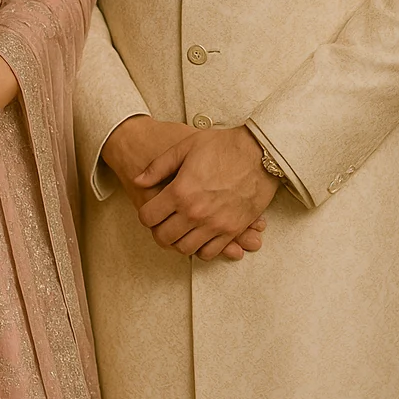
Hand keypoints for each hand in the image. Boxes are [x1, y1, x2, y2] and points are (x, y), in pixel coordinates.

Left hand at [135, 125, 277, 259]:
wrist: (259, 153)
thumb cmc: (222, 146)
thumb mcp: (185, 147)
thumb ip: (158, 166)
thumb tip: (138, 181)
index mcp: (180, 191)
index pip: (148, 217)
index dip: (145, 214)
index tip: (151, 209)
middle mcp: (195, 213)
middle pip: (164, 237)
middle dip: (159, 230)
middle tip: (163, 222)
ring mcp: (214, 225)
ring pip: (184, 249)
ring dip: (178, 241)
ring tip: (180, 229)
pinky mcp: (232, 231)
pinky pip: (209, 253)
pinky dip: (200, 248)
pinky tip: (199, 234)